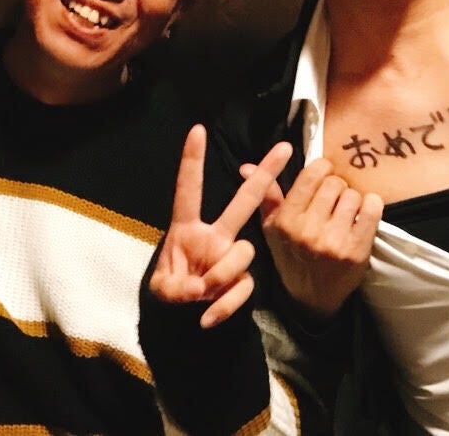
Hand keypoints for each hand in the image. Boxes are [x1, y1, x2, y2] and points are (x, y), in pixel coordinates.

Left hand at [148, 124, 291, 328]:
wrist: (184, 318)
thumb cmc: (170, 291)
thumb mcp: (162, 290)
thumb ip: (178, 287)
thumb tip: (203, 287)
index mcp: (187, 227)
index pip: (189, 190)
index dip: (192, 161)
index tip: (197, 129)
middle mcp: (215, 235)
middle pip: (243, 201)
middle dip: (264, 174)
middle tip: (285, 147)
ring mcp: (231, 256)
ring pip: (242, 253)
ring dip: (221, 275)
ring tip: (201, 292)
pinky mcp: (243, 280)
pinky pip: (243, 287)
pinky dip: (225, 305)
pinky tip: (208, 318)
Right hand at [258, 158, 381, 319]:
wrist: (312, 298)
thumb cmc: (291, 256)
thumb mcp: (271, 228)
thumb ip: (266, 196)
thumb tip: (248, 167)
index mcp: (286, 221)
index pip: (310, 176)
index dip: (321, 168)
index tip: (324, 173)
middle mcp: (308, 230)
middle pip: (334, 183)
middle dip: (336, 186)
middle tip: (334, 198)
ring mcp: (334, 241)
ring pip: (353, 195)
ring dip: (352, 199)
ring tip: (345, 211)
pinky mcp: (357, 251)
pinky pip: (372, 210)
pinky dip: (371, 206)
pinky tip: (363, 213)